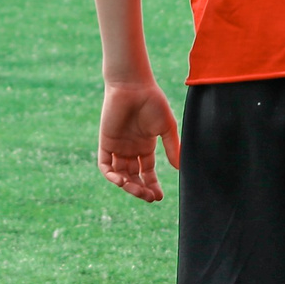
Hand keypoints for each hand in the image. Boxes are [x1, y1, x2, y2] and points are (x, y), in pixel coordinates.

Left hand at [98, 79, 180, 202]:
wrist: (133, 86)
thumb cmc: (153, 102)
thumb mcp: (166, 128)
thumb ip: (171, 148)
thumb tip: (179, 168)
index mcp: (145, 146)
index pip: (147, 173)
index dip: (152, 186)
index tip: (158, 197)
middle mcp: (130, 149)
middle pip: (133, 177)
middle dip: (140, 189)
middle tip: (148, 197)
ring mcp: (118, 147)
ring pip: (120, 174)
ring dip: (127, 185)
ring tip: (136, 189)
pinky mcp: (106, 142)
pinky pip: (105, 165)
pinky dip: (111, 175)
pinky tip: (121, 180)